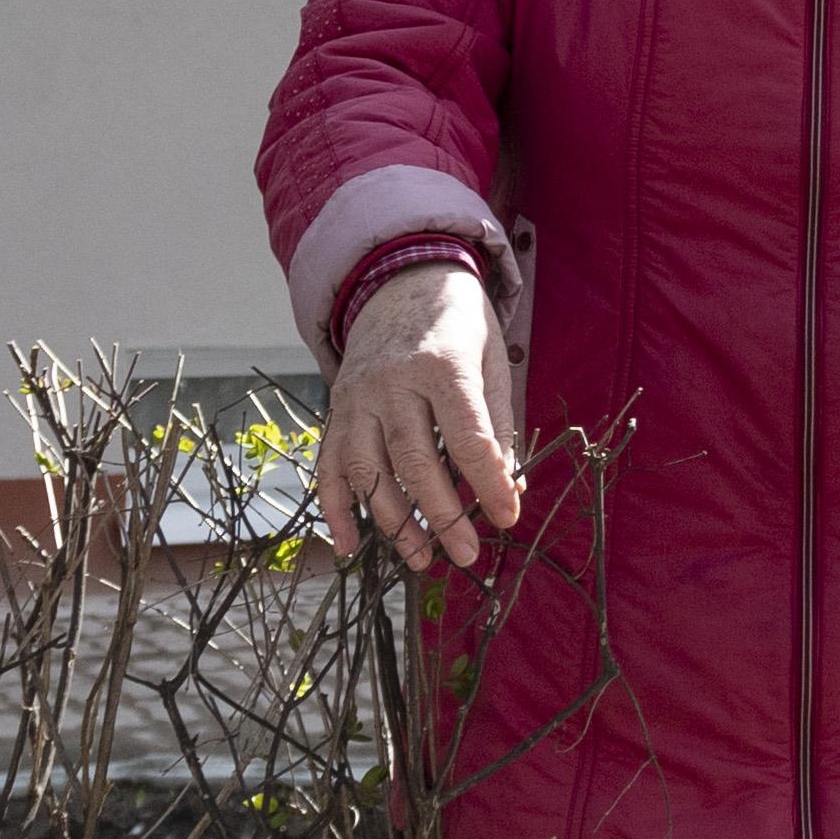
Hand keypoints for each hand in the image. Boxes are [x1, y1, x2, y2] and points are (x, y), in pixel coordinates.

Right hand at [314, 261, 523, 568]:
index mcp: (442, 365)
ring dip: (392, 520)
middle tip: (466, 554)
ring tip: (420, 558)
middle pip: (414, 459)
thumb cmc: (457, 326)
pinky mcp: (336, 410)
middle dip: (441, 515)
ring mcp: (357, 397)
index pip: (468, 436)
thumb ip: (499, 425)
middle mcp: (393, 382)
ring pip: (367, 469)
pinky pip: (328, 465)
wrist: (399, 281)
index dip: (489, 483)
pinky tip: (351, 545)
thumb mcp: (491, 361)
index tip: (508, 517)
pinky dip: (335, 508)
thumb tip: (511, 489)